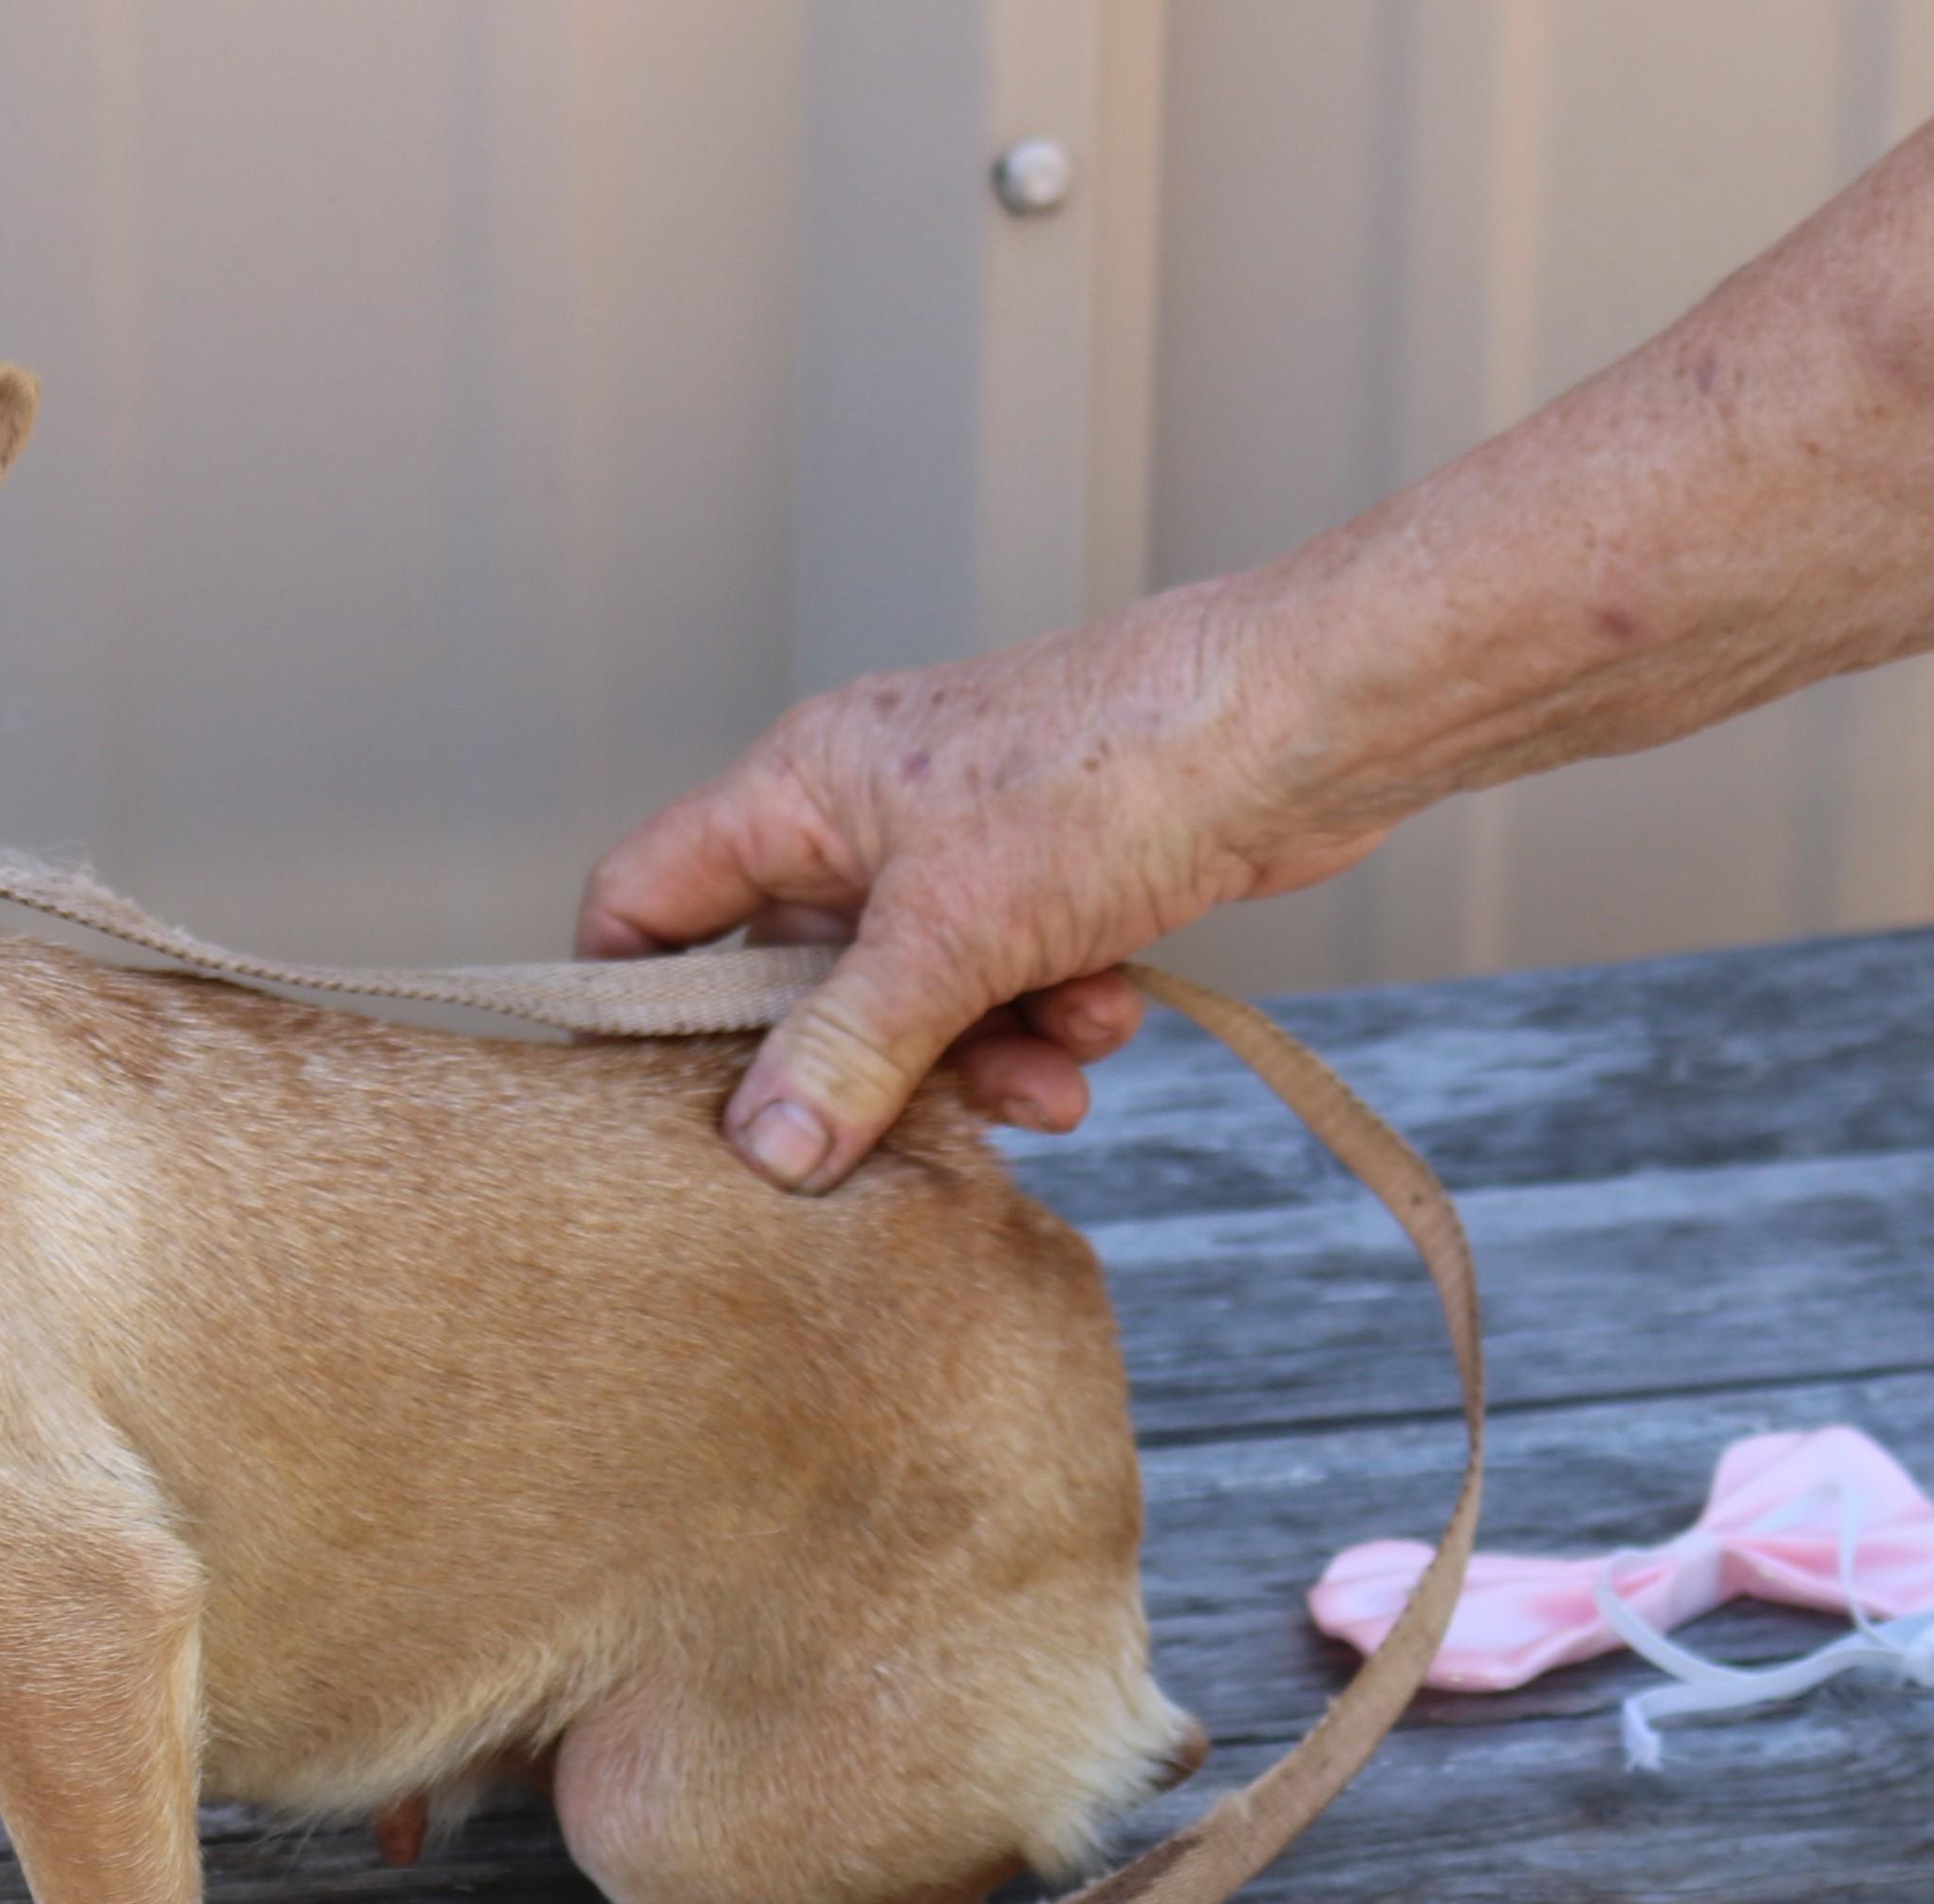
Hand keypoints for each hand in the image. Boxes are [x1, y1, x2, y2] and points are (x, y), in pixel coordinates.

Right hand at [578, 584, 1378, 1190]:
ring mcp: (955, 851)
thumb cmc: (1114, 772)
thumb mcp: (953, 936)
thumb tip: (765, 1149)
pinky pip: (1002, 987)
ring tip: (1053, 1073)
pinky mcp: (1045, 882)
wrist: (1306, 723)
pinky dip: (1046, 1017)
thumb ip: (848, 1049)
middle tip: (905, 1125)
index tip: (655, 1099)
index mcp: (798, 792)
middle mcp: (861, 818)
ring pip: (910, 1002)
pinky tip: (1106, 1010)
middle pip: (793, 982)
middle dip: (860, 1063)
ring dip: (976, 1057)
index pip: (645, 897)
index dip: (627, 995)